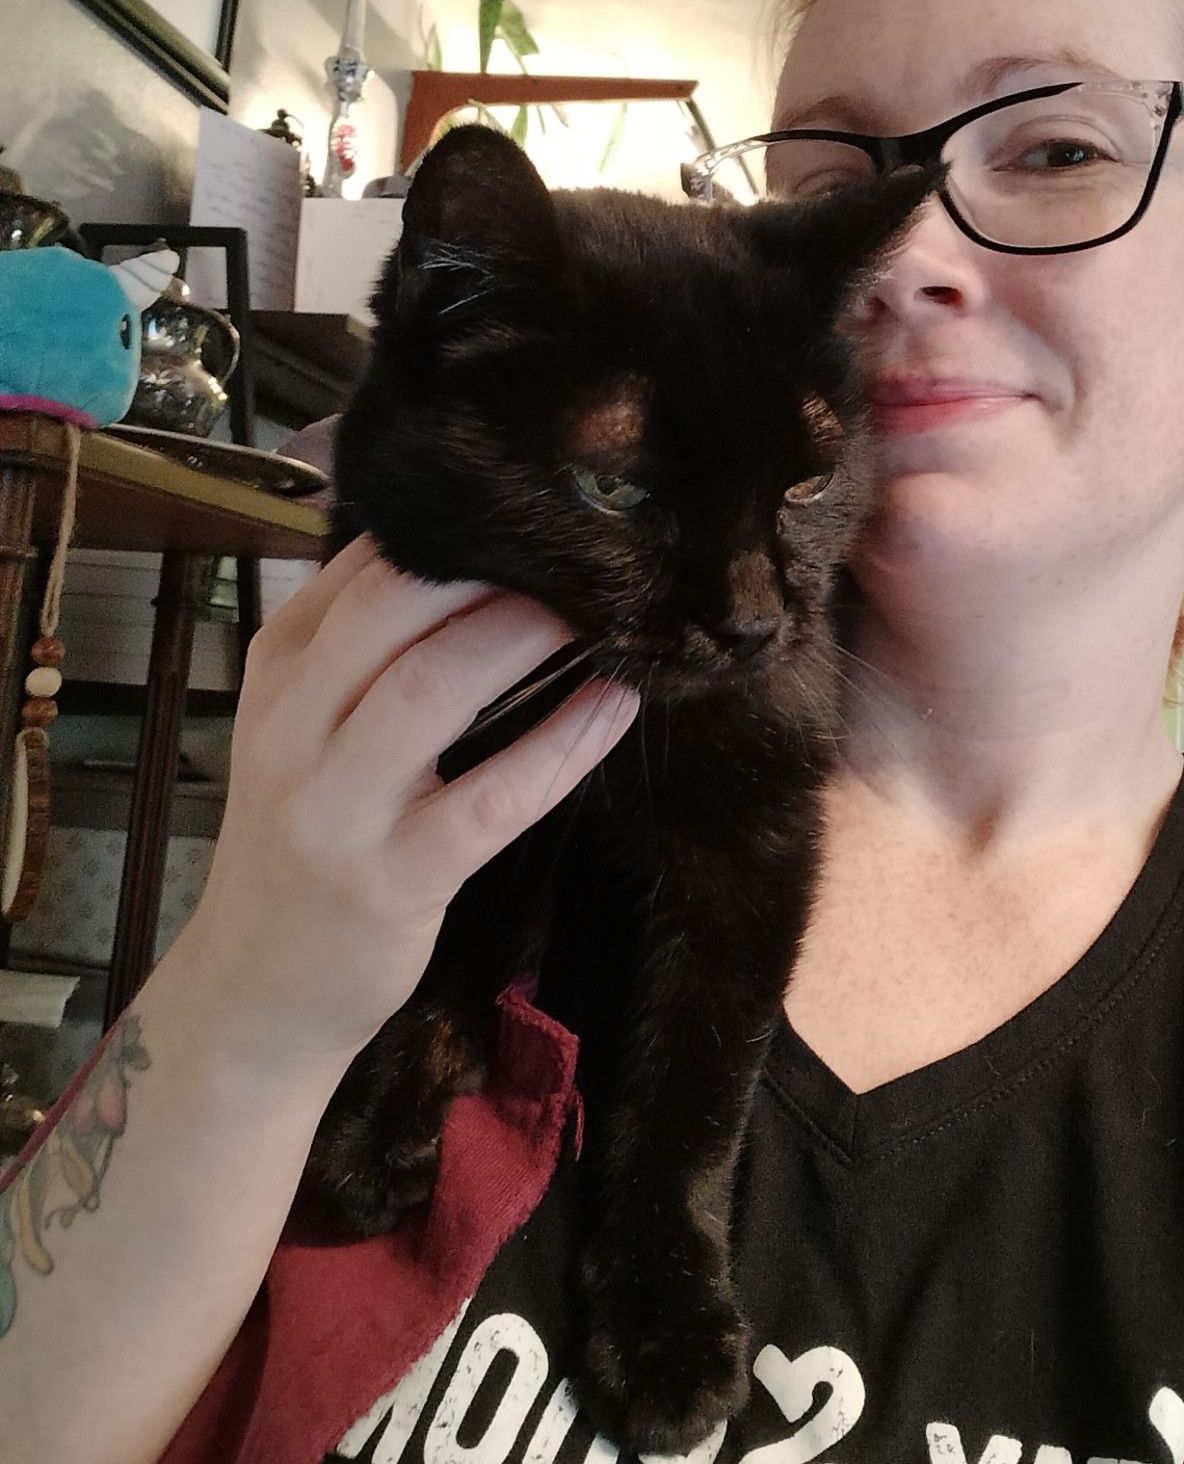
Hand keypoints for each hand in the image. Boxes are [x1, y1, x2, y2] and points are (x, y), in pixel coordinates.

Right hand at [175, 533, 636, 1073]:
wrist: (254, 990)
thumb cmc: (303, 835)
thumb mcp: (303, 724)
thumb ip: (364, 640)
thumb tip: (473, 543)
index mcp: (280, 669)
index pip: (363, 566)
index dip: (454, 526)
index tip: (533, 506)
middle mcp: (296, 725)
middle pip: (393, 608)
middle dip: (491, 568)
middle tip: (577, 548)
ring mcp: (338, 806)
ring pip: (433, 688)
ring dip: (525, 635)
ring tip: (600, 609)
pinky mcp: (395, 878)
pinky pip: (494, 797)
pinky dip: (562, 744)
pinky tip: (614, 705)